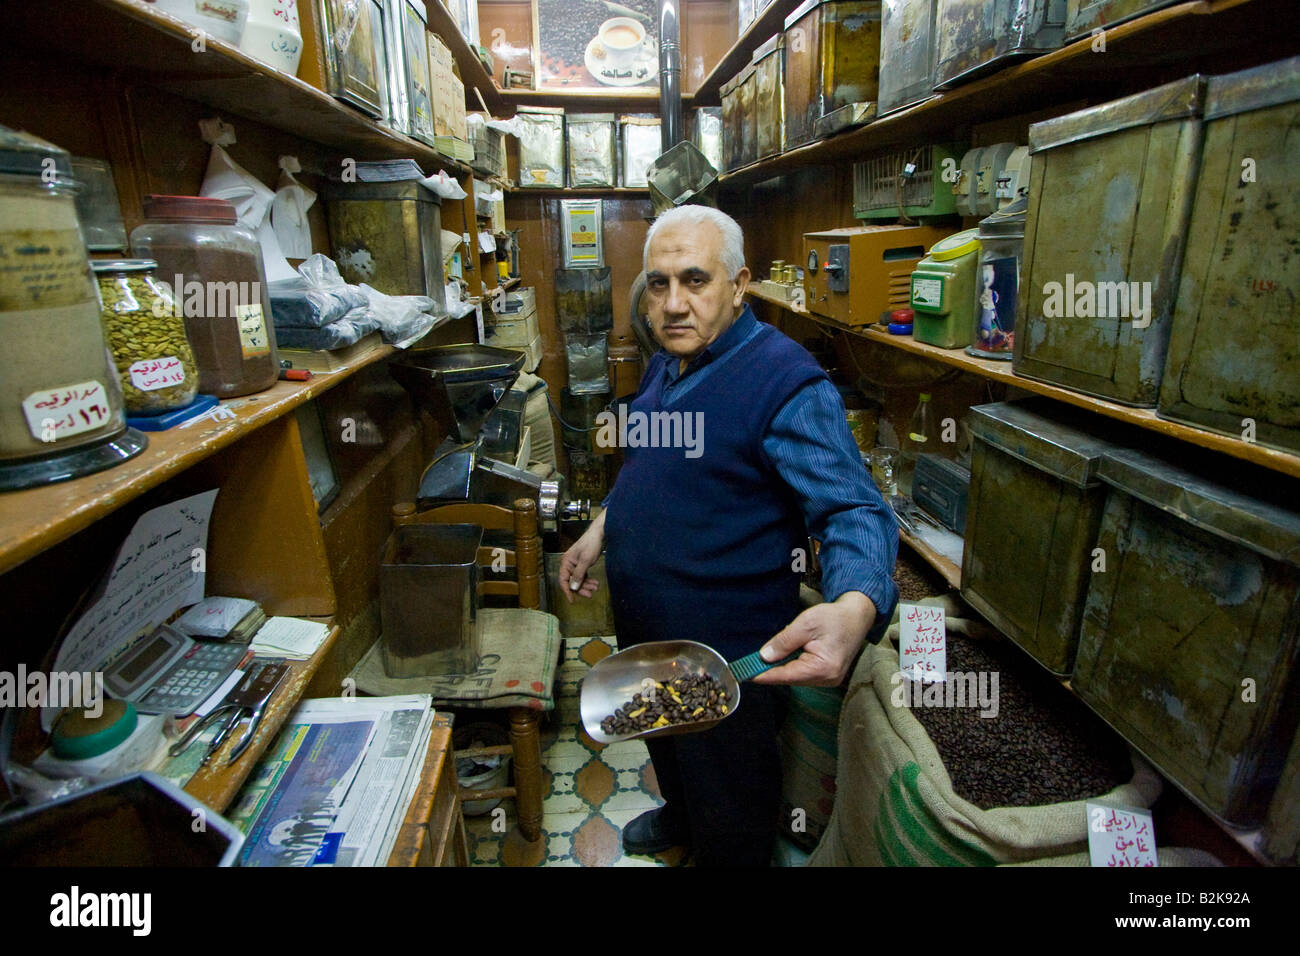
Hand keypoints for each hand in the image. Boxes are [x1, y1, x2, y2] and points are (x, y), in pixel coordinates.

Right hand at [559, 510, 605, 603]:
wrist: (599, 534)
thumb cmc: (591, 545)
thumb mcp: (585, 561)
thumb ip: (579, 575)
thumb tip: (573, 588)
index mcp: (566, 562)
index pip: (563, 580)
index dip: (567, 591)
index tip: (572, 600)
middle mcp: (569, 564)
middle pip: (572, 581)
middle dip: (580, 588)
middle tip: (590, 594)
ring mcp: (575, 564)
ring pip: (578, 579)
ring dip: (586, 585)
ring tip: (595, 588)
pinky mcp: (582, 564)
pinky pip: (583, 576)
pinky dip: (588, 580)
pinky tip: (595, 583)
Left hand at [751, 591, 876, 686]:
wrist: (857, 616)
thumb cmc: (834, 617)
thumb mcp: (805, 624)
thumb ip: (784, 641)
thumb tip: (763, 657)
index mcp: (824, 668)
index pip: (786, 675)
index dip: (764, 675)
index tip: (745, 674)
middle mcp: (827, 679)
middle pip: (790, 678)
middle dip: (773, 668)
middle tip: (752, 660)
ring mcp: (829, 679)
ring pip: (796, 676)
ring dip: (784, 664)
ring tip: (786, 645)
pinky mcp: (828, 675)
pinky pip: (803, 673)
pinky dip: (794, 663)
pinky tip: (795, 649)